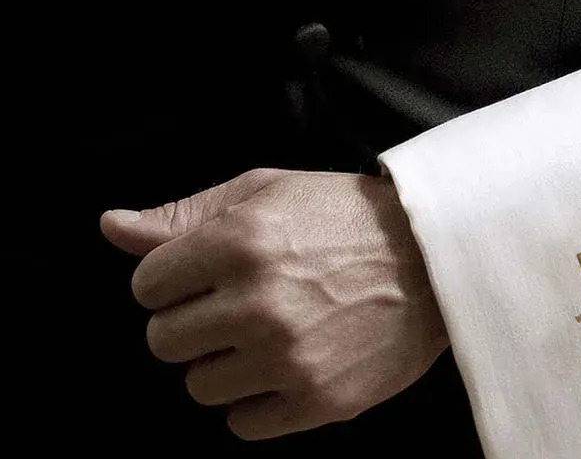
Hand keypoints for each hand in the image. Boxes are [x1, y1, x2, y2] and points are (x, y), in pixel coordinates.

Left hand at [101, 168, 447, 439]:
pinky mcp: (319, 399)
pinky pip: (242, 423)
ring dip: (222, 363)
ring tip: (266, 335)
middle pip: (163, 341)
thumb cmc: (346, 217)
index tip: (207, 275)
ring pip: (199, 386)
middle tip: (237, 306)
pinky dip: (254, 401)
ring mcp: (289, 357)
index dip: (173, 279)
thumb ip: (184, 214)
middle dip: (191, 323)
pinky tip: (283, 368)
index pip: (146, 285)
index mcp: (240, 243)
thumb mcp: (265, 192)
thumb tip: (110, 227)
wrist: (434, 258)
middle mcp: (258, 303)